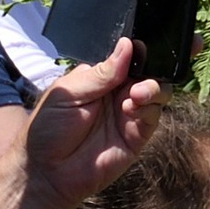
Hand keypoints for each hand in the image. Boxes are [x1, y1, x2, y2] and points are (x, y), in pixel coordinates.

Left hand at [21, 39, 163, 208]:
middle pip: (149, 71)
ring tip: (136, 93)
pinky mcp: (136, 137)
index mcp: (101, 77)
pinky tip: (131, 109)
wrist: (45, 171)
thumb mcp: (68, 92)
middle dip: (161, 62)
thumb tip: (127, 45)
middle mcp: (118, 92)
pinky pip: (152, 117)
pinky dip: (148, 108)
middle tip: (163, 60)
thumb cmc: (47, 129)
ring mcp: (129, 114)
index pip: (128, 57)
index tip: (156, 37)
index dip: (143, 47)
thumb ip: (100, 73)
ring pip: (157, 92)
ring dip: (152, 87)